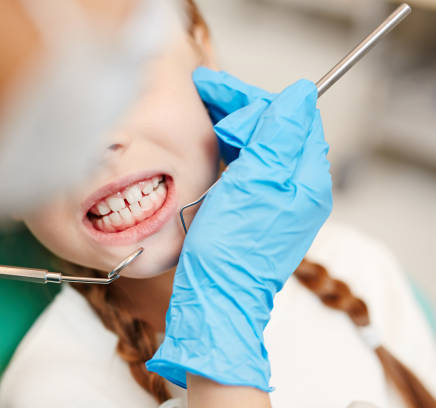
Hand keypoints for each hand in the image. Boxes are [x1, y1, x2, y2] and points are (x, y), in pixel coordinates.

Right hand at [147, 67, 331, 389]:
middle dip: (241, 106)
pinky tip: (215, 141)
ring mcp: (279, 201)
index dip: (249, 98)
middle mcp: (298, 188)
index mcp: (305, 180)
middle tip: (204, 90)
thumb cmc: (230, 251)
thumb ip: (277, 138)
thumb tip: (300, 95)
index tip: (213, 86)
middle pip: (276, 129)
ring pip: (263, 145)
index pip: (288, 118)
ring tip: (205, 108)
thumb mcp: (253, 185)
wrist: (216, 299)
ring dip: (235, 123)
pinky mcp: (259, 210)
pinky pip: (252, 166)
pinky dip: (234, 148)